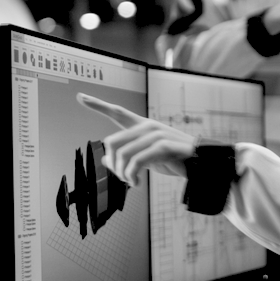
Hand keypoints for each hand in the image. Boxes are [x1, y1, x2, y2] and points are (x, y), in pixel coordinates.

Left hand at [76, 93, 195, 186]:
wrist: (199, 163)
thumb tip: (105, 159)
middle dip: (112, 164)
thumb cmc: (173, 159)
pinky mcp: (162, 145)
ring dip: (122, 173)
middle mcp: (146, 127)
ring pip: (122, 154)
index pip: (117, 113)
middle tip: (122, 177)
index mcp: (142, 126)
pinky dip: (131, 176)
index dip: (98, 105)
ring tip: (130, 181)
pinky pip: (136, 162)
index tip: (81, 97)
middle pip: (111, 141)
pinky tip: (136, 183)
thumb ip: (127, 156)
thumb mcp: (146, 158)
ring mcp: (155, 134)